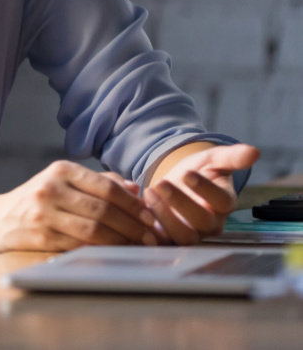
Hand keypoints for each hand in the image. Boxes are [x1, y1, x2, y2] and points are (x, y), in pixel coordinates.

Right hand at [0, 160, 158, 252]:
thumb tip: (135, 188)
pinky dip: (103, 251)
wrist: (0, 218)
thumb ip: (99, 181)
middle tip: (152, 236)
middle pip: (103, 209)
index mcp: (61, 169)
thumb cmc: (41, 198)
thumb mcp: (64, 180)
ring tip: (139, 246)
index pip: (106, 186)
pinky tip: (115, 253)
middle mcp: (52, 188)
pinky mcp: (42, 236)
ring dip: (122, 240)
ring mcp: (45, 213)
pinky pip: (80, 246)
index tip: (151, 216)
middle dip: (133, 225)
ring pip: (93, 229)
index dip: (132, 203)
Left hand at [145, 143, 259, 244]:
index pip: (221, 202)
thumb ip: (232, 157)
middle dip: (181, 203)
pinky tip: (139, 209)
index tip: (188, 173)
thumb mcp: (212, 159)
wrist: (176, 183)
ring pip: (183, 236)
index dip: (205, 189)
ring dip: (164, 216)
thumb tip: (254, 151)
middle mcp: (210, 223)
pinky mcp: (169, 239)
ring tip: (149, 192)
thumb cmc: (198, 171)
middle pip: (202, 222)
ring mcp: (190, 233)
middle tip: (161, 183)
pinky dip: (150, 230)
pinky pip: (162, 243)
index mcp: (224, 203)